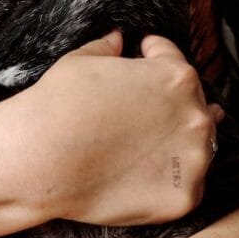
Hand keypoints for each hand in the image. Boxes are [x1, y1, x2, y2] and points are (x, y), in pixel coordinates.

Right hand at [0, 33, 216, 229]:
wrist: (42, 157)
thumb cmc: (60, 103)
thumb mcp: (82, 60)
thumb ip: (108, 48)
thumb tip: (118, 39)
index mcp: (175, 76)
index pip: (173, 58)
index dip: (152, 55)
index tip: (143, 58)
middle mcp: (194, 116)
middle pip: (191, 103)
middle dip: (168, 101)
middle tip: (139, 109)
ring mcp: (194, 160)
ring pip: (196, 145)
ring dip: (176, 140)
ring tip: (144, 144)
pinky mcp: (184, 197)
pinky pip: (186, 183)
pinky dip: (169, 177)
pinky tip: (141, 171)